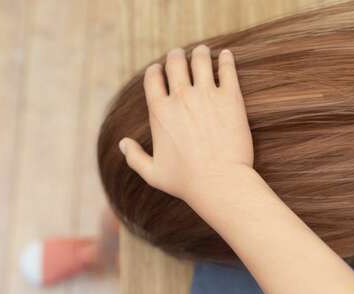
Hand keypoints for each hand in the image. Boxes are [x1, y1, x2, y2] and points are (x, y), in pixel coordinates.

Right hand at [119, 45, 253, 204]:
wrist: (219, 182)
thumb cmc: (186, 182)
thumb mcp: (153, 174)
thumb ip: (135, 158)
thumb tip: (122, 144)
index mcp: (159, 112)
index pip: (152, 78)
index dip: (155, 71)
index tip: (159, 70)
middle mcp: (180, 98)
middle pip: (175, 63)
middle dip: (175, 56)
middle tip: (180, 54)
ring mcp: (206, 95)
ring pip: (200, 60)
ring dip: (200, 52)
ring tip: (202, 51)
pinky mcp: (230, 97)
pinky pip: (227, 68)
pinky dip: (226, 59)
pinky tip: (226, 55)